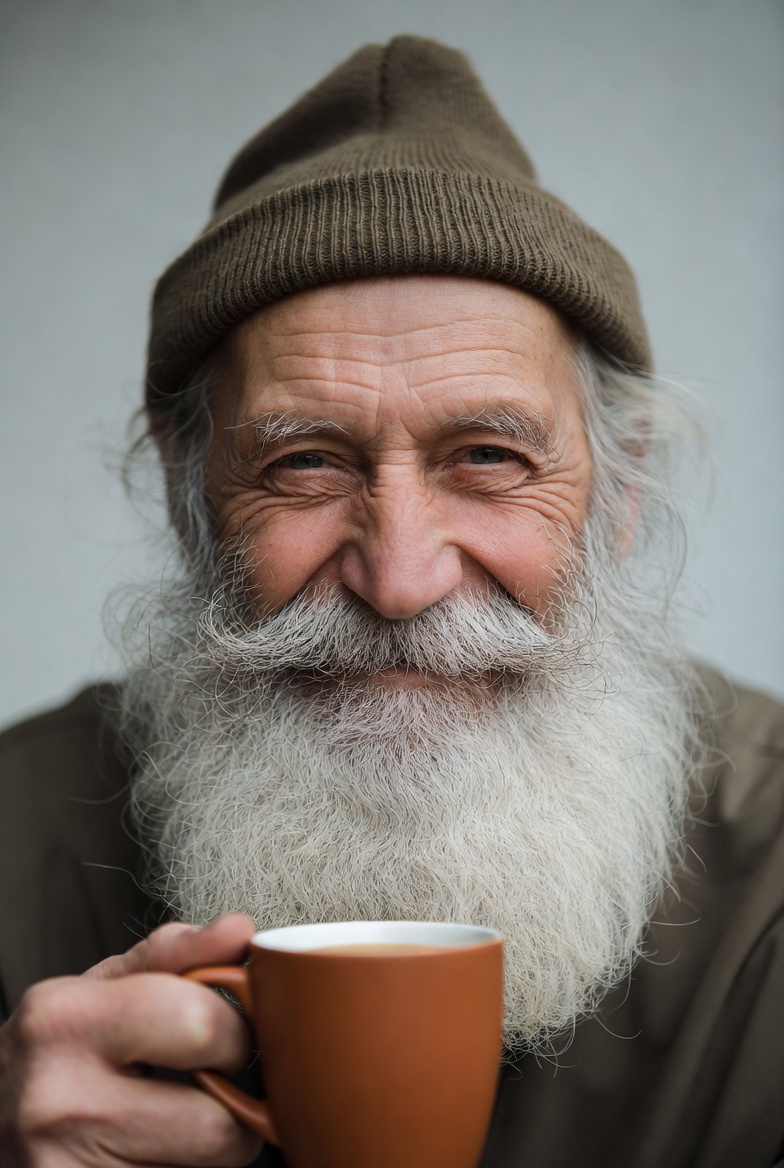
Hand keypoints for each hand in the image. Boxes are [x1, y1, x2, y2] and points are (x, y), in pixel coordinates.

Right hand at [0, 914, 262, 1166]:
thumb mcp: (101, 987)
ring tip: (174, 1125)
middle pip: (214, 1124)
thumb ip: (174, 955)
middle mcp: (56, 1098)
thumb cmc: (57, 1050)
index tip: (223, 1037)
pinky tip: (151, 1155)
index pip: (201, 1024)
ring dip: (211, 1154)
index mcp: (64, 1017)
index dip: (234, 1032)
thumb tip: (239, 932)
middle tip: (210, 1088)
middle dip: (232, 1106)